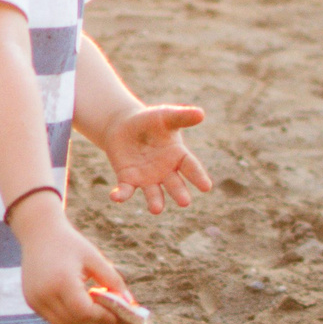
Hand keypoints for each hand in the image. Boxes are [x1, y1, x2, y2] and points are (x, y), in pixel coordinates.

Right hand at [13, 196, 133, 323]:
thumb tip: (129, 303)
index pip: (84, 311)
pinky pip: (53, 318)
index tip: (116, 319)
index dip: (102, 317)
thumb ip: (112, 280)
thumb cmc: (70, 243)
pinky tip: (77, 303)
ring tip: (92, 307)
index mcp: (62, 280)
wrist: (38, 232)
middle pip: (74, 320)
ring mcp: (34, 298)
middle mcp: (44, 292)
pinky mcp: (30, 301)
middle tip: (108, 314)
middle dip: (93, 320)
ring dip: (81, 321)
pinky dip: (68, 316)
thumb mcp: (94, 258)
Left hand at [97, 103, 211, 213]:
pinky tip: (115, 197)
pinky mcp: (128, 180)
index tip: (206, 187)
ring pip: (153, 194)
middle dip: (179, 193)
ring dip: (155, 202)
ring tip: (156, 209)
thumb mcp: (165, 116)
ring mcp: (147, 178)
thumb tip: (201, 113)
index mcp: (179, 156)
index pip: (191, 168)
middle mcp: (166, 172)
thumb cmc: (150, 121)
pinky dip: (121, 195)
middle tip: (185, 202)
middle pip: (175, 185)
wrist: (124, 125)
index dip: (198, 177)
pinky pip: (126, 190)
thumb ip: (182, 116)